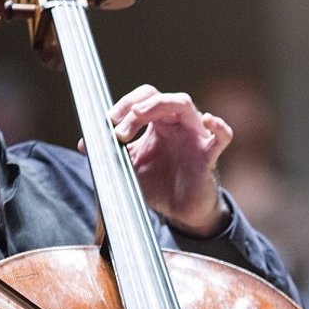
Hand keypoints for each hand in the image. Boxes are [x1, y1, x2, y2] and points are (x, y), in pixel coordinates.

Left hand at [108, 85, 231, 233]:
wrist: (180, 212)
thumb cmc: (160, 185)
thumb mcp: (131, 167)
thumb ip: (112, 154)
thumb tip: (86, 144)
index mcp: (158, 123)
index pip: (142, 99)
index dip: (122, 106)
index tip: (105, 125)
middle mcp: (176, 123)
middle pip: (158, 96)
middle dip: (133, 107)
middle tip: (117, 130)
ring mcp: (194, 136)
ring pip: (184, 103)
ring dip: (158, 106)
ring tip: (137, 117)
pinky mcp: (209, 154)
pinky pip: (223, 135)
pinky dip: (219, 126)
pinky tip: (209, 120)